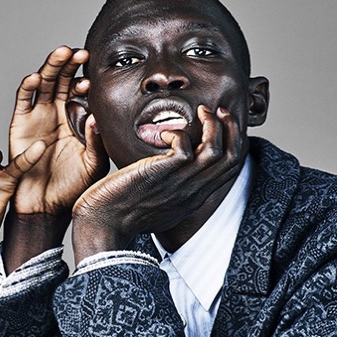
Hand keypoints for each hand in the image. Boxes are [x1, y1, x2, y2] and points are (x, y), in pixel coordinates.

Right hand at [9, 46, 108, 215]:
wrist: (46, 207)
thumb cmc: (72, 188)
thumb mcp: (93, 164)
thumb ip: (97, 141)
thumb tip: (98, 116)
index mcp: (75, 119)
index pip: (80, 91)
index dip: (86, 79)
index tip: (95, 75)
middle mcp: (55, 113)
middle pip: (62, 79)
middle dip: (70, 63)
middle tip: (80, 52)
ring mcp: (37, 117)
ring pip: (44, 83)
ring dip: (51, 66)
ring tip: (62, 53)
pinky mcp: (19, 124)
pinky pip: (23, 101)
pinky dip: (29, 86)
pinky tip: (38, 76)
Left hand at [71, 105, 245, 263]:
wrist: (103, 225)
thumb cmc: (121, 213)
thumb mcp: (157, 205)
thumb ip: (171, 190)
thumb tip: (171, 174)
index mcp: (194, 198)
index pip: (230, 168)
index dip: (234, 142)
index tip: (222, 124)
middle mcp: (192, 191)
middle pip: (232, 158)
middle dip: (232, 128)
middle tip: (218, 111)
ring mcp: (178, 183)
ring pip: (216, 150)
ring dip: (213, 125)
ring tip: (201, 111)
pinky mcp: (160, 174)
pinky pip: (184, 147)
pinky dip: (177, 133)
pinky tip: (162, 132)